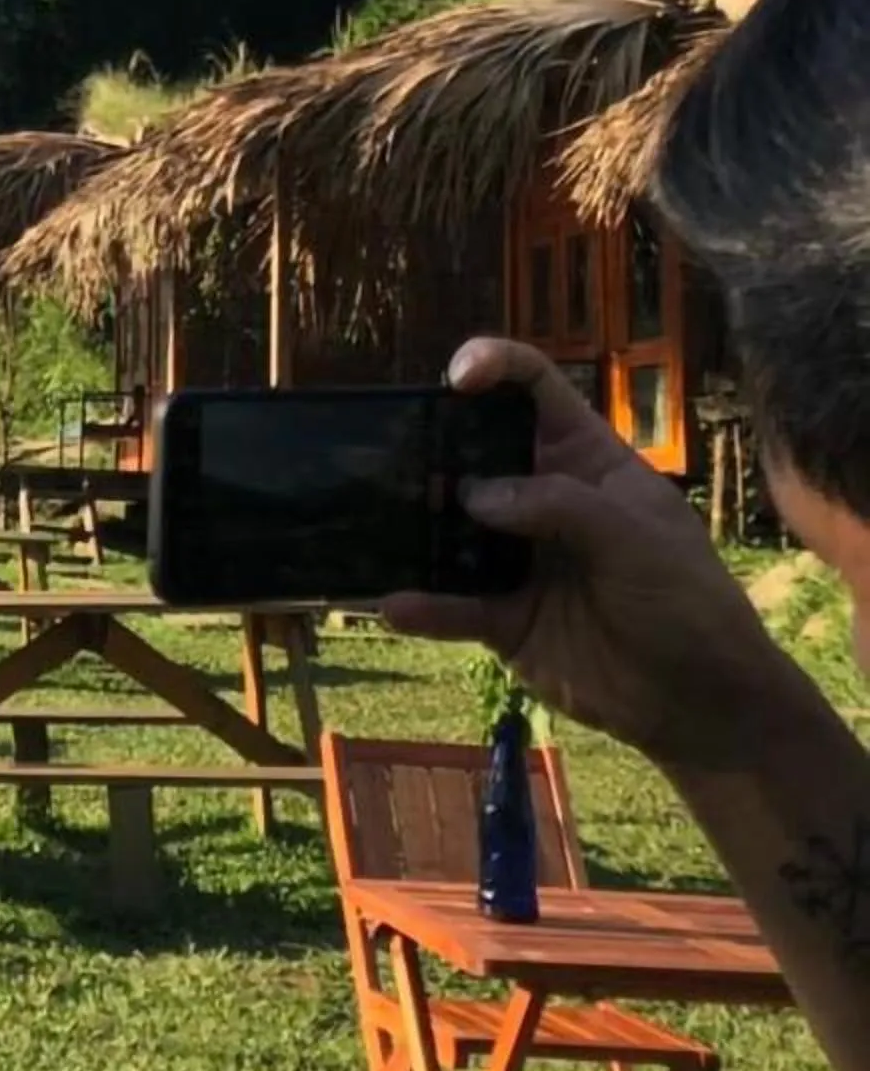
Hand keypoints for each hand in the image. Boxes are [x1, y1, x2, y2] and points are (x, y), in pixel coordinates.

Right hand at [380, 338, 807, 769]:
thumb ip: (559, 506)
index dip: (496, 368)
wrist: (698, 702)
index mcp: (586, 463)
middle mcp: (542, 502)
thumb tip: (471, 492)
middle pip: (474, 455)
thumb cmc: (686, 603)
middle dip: (432, 449)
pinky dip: (421, 606)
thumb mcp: (638, 540)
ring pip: (450, 530)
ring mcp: (517, 560)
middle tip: (393, 461)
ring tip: (374, 526)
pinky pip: (450, 606)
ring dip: (413, 528)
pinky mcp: (501, 618)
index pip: (536, 392)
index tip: (456, 379)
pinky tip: (394, 605)